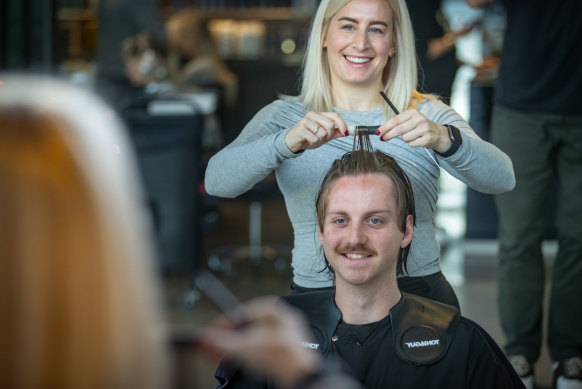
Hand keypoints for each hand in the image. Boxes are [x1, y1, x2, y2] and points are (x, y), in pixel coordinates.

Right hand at [197, 296, 321, 387]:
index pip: (239, 313)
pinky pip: (264, 347)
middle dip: (229, 338)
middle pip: (246, 326)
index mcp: (272, 309)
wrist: (302, 376)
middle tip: (216, 347)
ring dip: (239, 346)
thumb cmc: (282, 357)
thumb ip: (220, 344)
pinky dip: (252, 353)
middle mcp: (281, 318)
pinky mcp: (286, 349)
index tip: (209, 336)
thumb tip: (202, 339)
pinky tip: (247, 361)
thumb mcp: (244, 349)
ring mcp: (285, 333)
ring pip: (255, 337)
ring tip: (230, 355)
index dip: (221, 326)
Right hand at [285, 111, 347, 152]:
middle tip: (321, 138)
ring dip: (320, 140)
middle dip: (329, 135)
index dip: (342, 124)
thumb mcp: (324, 135)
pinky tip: (307, 140)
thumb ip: (335, 133)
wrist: (292, 142)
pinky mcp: (301, 129)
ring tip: (312, 139)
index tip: (346, 133)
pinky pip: (315, 138)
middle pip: (330, 125)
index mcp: (319, 114)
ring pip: (323, 133)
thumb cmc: (308, 137)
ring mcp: (306, 121)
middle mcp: (313, 115)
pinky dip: (313, 143)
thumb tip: (348, 132)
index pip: (335, 115)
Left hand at [377, 109, 451, 152]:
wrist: (438, 134)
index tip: (378, 132)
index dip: (385, 127)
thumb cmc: (420, 127)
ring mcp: (424, 129)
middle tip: (382, 138)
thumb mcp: (411, 120)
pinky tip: (418, 140)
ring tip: (413, 136)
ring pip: (405, 138)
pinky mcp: (427, 138)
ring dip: (405, 139)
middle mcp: (419, 119)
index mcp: (413, 113)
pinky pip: (412, 144)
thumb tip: (381, 130)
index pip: (396, 120)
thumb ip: (398, 124)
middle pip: (399, 129)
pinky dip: (412, 143)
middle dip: (389, 135)